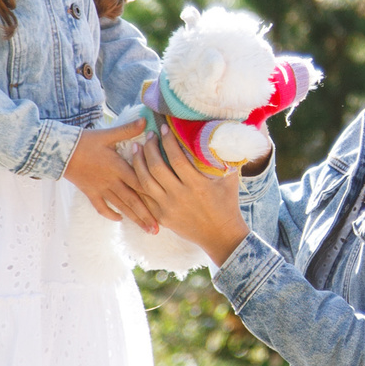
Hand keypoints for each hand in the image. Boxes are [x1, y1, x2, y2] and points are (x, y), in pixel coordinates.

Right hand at [65, 118, 159, 231]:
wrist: (59, 150)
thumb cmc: (85, 140)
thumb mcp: (107, 134)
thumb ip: (127, 129)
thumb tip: (144, 119)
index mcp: (118, 167)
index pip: (140, 183)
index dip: (154, 194)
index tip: (165, 206)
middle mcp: (112, 181)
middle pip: (132, 201)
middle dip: (145, 216)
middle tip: (157, 230)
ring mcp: (100, 189)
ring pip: (120, 207)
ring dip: (133, 219)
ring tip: (146, 230)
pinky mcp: (90, 192)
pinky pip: (101, 207)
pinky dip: (111, 214)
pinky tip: (120, 219)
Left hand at [129, 129, 249, 264]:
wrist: (221, 236)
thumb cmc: (228, 205)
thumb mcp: (230, 180)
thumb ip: (224, 159)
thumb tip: (221, 136)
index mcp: (197, 185)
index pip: (176, 158)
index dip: (168, 141)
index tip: (164, 128)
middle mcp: (179, 196)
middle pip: (156, 167)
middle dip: (149, 148)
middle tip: (149, 136)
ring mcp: (168, 208)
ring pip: (144, 182)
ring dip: (138, 162)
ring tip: (136, 148)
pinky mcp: (161, 217)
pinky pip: (143, 198)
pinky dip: (136, 182)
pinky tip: (134, 170)